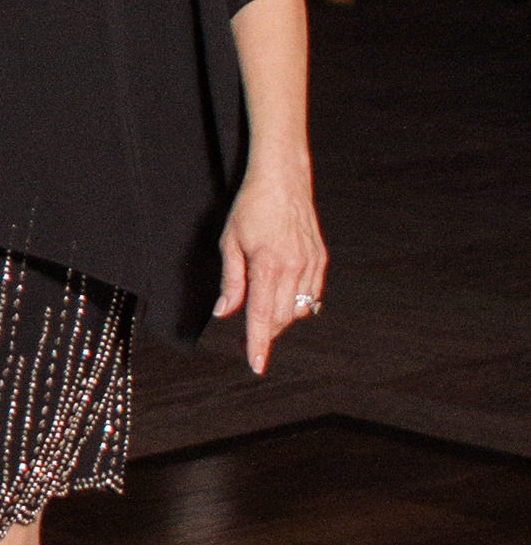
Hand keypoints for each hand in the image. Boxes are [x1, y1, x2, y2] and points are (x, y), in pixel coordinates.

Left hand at [212, 168, 327, 374]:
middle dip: (266, 335)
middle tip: (247, 341)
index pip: (262, 316)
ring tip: (263, 318)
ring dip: (281, 320)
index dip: (258, 343)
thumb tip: (225, 311)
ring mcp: (311, 264)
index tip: (255, 365)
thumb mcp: (230, 241)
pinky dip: (298, 305)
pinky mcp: (320, 259)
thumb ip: (231, 280)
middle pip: (282, 318)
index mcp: (268, 264)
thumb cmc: (251, 206)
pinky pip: (312, 295)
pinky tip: (284, 300)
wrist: (282, 179)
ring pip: (299, 310)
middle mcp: (294, 268)